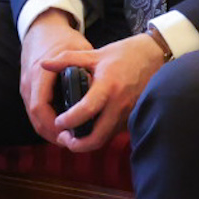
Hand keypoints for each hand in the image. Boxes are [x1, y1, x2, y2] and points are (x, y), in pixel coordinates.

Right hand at [20, 11, 94, 143]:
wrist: (42, 28)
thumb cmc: (62, 38)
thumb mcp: (78, 49)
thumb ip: (86, 68)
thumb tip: (99, 91)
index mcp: (40, 73)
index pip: (41, 107)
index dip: (54, 124)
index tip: (70, 132)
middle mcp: (29, 82)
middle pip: (36, 118)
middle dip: (52, 133)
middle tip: (72, 143)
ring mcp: (25, 86)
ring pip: (34, 118)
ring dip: (49, 131)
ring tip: (69, 139)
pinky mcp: (28, 89)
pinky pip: (35, 112)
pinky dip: (46, 123)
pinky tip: (62, 128)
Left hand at [38, 31, 167, 152]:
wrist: (154, 55)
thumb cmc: (124, 54)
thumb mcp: (95, 54)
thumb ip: (67, 59)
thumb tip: (44, 64)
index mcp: (107, 86)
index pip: (86, 111)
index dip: (69, 121)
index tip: (58, 122)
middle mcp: (119, 104)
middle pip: (97, 137)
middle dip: (78, 144)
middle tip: (63, 138)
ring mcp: (129, 113)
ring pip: (106, 138)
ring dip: (89, 141)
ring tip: (73, 135)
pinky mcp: (134, 117)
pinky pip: (115, 132)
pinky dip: (101, 134)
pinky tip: (91, 127)